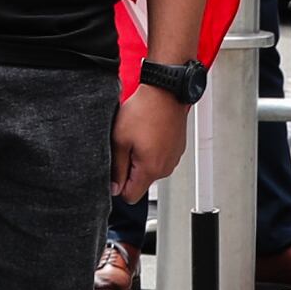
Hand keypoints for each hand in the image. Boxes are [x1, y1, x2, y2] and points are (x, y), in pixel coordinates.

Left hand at [111, 83, 190, 201]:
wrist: (165, 92)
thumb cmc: (144, 111)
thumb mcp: (120, 140)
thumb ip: (117, 168)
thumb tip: (114, 188)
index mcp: (151, 169)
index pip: (131, 196)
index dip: (118, 186)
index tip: (115, 169)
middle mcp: (165, 168)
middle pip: (140, 182)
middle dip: (129, 169)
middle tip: (126, 145)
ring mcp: (173, 159)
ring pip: (150, 169)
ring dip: (140, 158)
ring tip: (138, 136)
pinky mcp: (176, 150)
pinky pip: (159, 158)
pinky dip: (152, 150)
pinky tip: (147, 133)